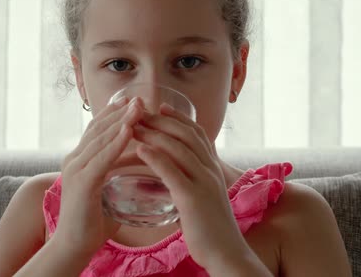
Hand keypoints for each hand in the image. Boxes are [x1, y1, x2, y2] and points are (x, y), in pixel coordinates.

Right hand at [54, 96, 144, 257]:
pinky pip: (102, 157)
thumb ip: (117, 174)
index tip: (132, 101)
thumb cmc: (93, 221)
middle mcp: (74, 160)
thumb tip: (140, 165)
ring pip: (100, 139)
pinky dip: (116, 142)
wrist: (74, 246)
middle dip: (120, 112)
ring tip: (138, 107)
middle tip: (139, 98)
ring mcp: (75, 169)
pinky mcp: (81, 182)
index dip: (114, 114)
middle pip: (98, 129)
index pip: (96, 130)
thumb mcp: (107, 189)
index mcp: (78, 160)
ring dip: (121, 121)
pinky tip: (129, 130)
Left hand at [133, 104, 258, 271]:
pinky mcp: (193, 199)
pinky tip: (140, 150)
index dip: (179, 118)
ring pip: (178, 148)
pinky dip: (155, 158)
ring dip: (154, 134)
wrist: (227, 253)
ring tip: (133, 126)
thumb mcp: (207, 195)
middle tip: (139, 112)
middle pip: (185, 134)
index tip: (160, 107)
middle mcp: (211, 170)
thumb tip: (180, 170)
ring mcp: (204, 182)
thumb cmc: (211, 227)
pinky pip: (172, 172)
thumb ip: (196, 179)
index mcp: (213, 168)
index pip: (197, 133)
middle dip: (161, 120)